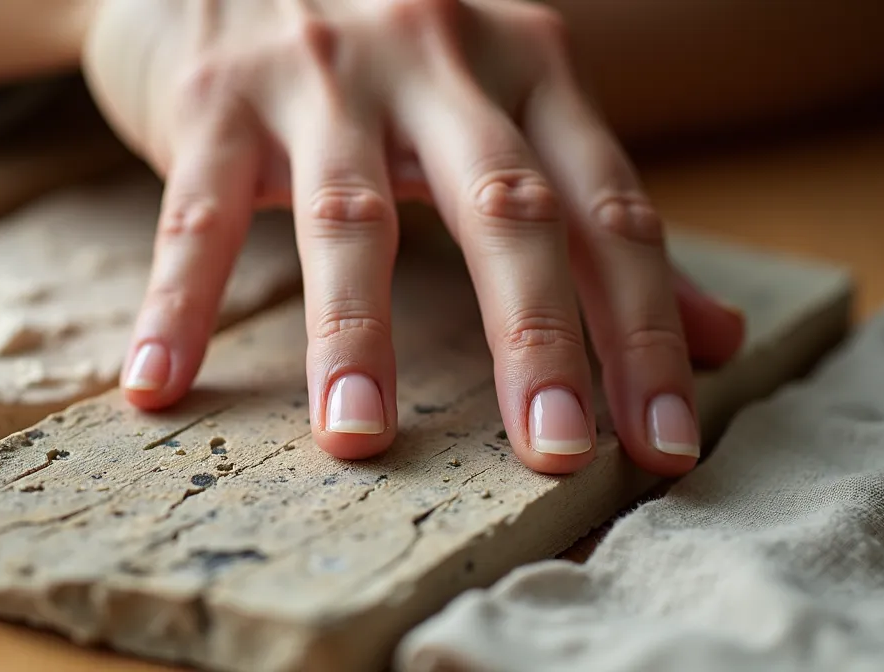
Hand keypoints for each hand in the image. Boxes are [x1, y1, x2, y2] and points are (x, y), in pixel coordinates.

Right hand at [82, 0, 744, 476]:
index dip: (647, 329)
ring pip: (347, 213)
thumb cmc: (390, 58)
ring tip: (359, 438)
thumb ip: (600, 218)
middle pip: (502, 207)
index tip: (667, 443)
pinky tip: (160, 382)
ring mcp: (319, 70)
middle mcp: (438, 57)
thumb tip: (723, 338)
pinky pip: (195, 210)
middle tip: (558, 458)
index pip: (607, 210)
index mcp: (529, 67)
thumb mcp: (507, 109)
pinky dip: (179, 299)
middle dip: (535, 339)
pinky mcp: (213, 92)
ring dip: (352, 333)